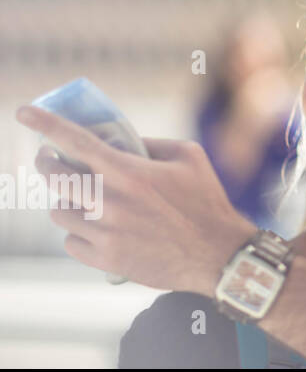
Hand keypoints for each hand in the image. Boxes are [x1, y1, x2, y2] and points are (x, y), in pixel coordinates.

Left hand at [17, 105, 257, 294]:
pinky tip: (98, 229)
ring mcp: (105, 232)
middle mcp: (110, 201)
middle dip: (47, 163)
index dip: (46, 124)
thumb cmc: (206, 201)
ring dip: (67, 201)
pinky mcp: (105, 259)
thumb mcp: (189, 156)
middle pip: (55, 177)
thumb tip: (120, 141)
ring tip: (86, 200)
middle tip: (52, 159)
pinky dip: (78, 233)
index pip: (76, 141)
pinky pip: (70, 241)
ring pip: (59, 211)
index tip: (23, 112)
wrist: (216, 253)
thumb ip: (151, 144)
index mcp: (130, 171)